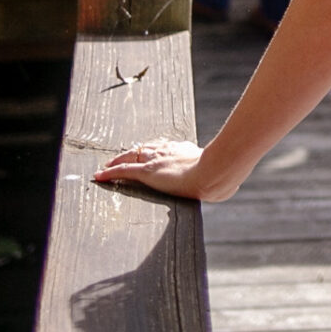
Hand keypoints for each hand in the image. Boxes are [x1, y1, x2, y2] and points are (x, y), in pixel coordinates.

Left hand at [94, 138, 223, 200]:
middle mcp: (167, 151)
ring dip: (116, 161)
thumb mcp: (218, 173)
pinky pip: (123, 171)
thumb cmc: (219, 175)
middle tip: (120, 157)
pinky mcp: (147, 172)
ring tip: (106, 166)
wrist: (214, 173)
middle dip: (131, 153)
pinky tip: (100, 175)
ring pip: (129, 156)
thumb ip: (219, 178)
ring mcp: (155, 160)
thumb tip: (230, 184)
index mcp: (183, 150)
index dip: (152, 149)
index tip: (148, 152)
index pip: (162, 146)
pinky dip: (110, 173)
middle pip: (143, 148)